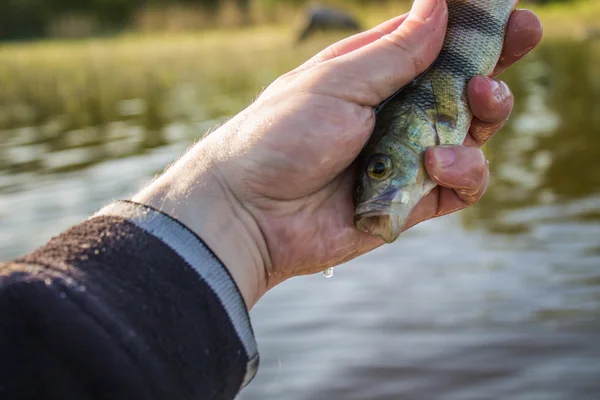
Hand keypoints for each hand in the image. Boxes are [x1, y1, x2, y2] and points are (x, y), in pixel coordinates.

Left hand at [133, 0, 542, 307]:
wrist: (250, 213)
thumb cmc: (281, 136)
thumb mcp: (337, 82)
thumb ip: (395, 51)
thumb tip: (439, 3)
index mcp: (374, 75)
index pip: (435, 44)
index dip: (475, 29)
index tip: (512, 16)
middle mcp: (394, 113)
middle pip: (462, 88)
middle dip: (495, 64)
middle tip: (519, 42)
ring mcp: (405, 158)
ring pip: (472, 134)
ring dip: (486, 115)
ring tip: (474, 105)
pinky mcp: (411, 200)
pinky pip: (461, 185)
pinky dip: (465, 172)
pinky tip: (438, 162)